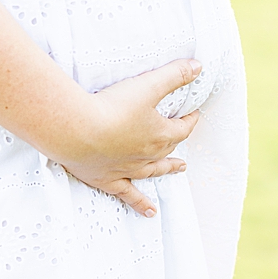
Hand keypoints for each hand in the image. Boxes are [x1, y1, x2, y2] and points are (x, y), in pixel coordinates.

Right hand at [54, 58, 202, 217]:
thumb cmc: (111, 107)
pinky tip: (149, 212)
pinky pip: (128, 194)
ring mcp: (128, 170)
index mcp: (160, 135)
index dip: (189, 120)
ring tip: (178, 170)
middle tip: (182, 136)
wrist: (77, 131)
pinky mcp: (107, 179)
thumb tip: (199, 66)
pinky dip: (140, 203)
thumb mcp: (146, 85)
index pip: (183, 128)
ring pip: (153, 172)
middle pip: (168, 149)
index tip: (193, 113)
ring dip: (166, 170)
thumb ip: (173, 75)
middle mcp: (148, 156)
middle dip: (177, 141)